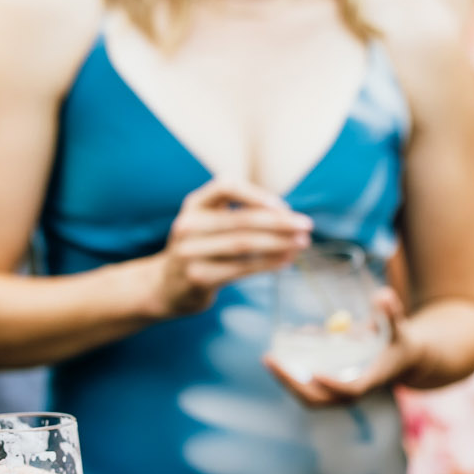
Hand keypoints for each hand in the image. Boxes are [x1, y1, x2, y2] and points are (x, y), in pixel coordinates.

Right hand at [156, 178, 311, 316]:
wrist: (166, 287)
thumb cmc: (201, 249)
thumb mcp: (209, 224)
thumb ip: (239, 214)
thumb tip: (287, 214)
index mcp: (194, 204)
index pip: (226, 186)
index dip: (257, 194)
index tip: (283, 206)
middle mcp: (188, 225)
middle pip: (242, 219)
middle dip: (280, 222)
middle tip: (306, 225)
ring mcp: (190, 252)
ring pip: (244, 244)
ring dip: (279, 243)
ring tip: (302, 243)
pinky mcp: (199, 277)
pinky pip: (241, 268)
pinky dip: (268, 264)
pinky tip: (286, 260)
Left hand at [265, 286, 415, 407]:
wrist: (399, 360)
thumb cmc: (398, 342)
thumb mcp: (398, 325)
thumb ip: (390, 311)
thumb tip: (383, 295)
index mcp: (370, 379)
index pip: (350, 390)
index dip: (332, 384)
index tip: (314, 372)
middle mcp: (352, 391)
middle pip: (320, 398)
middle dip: (293, 383)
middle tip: (271, 359)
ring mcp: (339, 393)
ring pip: (308, 397)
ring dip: (287, 381)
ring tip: (269, 358)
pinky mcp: (330, 389)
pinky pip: (307, 389)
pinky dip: (291, 375)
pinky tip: (279, 354)